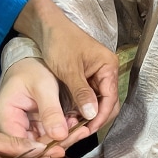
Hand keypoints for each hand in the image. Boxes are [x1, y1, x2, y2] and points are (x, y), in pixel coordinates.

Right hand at [0, 57, 93, 156]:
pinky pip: (47, 137)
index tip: (63, 146)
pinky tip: (75, 126)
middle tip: (80, 133)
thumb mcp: (42, 86)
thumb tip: (60, 136)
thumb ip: (50, 111)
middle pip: (32, 148)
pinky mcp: (33, 129)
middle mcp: (10, 128)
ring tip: (81, 128)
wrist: (29, 63)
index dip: (41, 150)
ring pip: (42, 145)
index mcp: (5, 117)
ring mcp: (22, 129)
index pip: (20, 144)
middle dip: (57, 144)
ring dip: (63, 139)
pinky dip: (62, 133)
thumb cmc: (31, 70)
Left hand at [13, 0, 119, 138]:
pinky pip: (88, 96)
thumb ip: (81, 92)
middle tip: (79, 131)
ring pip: (97, 101)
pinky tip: (70, 115)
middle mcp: (106, 71)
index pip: (111, 98)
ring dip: (87, 114)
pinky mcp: (85, 77)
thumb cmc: (59, 42)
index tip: (87, 130)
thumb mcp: (69, 69)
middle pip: (107, 102)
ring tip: (72, 126)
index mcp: (108, 66)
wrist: (46, 26)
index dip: (100, 116)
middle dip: (95, 118)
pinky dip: (81, 107)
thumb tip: (92, 114)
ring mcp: (96, 74)